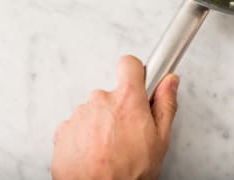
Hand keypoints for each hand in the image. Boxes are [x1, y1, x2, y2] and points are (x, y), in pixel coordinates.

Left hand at [52, 55, 178, 179]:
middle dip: (119, 110)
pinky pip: (77, 127)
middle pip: (111, 94)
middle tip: (128, 134)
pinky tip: (95, 155)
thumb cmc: (129, 173)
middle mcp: (100, 101)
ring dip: (101, 125)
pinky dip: (84, 138)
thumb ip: (165, 103)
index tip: (138, 83)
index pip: (129, 64)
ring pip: (94, 112)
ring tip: (110, 150)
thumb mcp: (160, 140)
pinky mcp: (63, 131)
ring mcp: (79, 115)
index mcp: (127, 99)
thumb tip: (170, 82)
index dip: (135, 73)